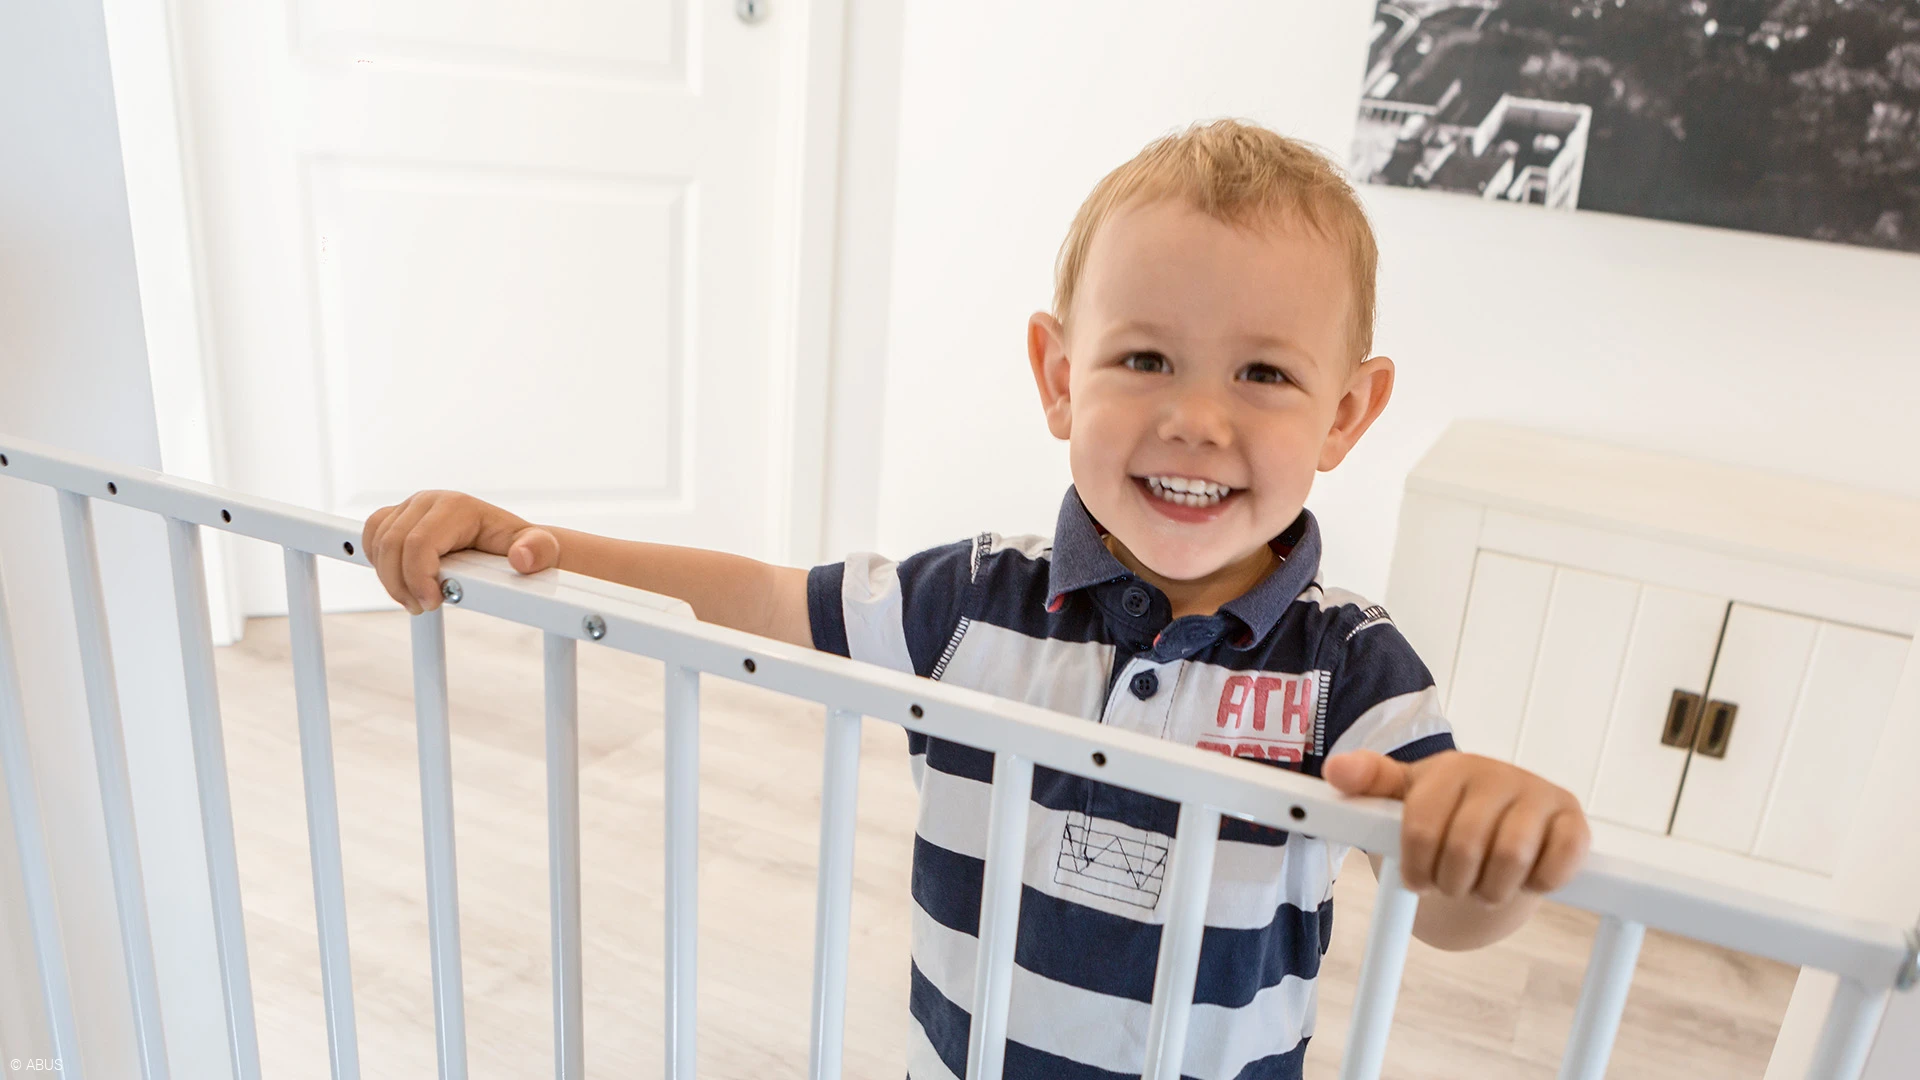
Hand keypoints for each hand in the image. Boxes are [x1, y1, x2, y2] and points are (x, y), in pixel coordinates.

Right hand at [362, 491, 560, 614]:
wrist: (511, 542)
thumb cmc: (523, 547)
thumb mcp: (540, 550)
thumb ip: (537, 552)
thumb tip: (521, 558)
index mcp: (456, 507)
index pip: (418, 543)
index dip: (418, 578)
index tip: (432, 603)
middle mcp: (429, 501)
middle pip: (392, 545)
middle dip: (400, 584)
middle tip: (422, 607)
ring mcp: (411, 507)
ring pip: (378, 542)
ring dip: (389, 578)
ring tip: (415, 599)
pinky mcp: (399, 517)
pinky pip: (372, 537)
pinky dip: (378, 563)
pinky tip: (401, 581)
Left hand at [1323, 750, 1589, 905]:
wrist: (1503, 826)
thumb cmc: (1447, 812)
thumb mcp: (1405, 797)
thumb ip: (1371, 783)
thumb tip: (1335, 771)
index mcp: (1450, 768)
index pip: (1422, 828)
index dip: (1416, 866)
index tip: (1417, 879)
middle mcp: (1497, 774)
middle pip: (1464, 849)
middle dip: (1453, 882)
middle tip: (1453, 886)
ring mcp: (1539, 795)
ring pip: (1510, 858)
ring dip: (1491, 890)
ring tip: (1484, 888)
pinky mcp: (1574, 821)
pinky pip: (1559, 863)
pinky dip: (1538, 883)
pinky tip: (1525, 880)